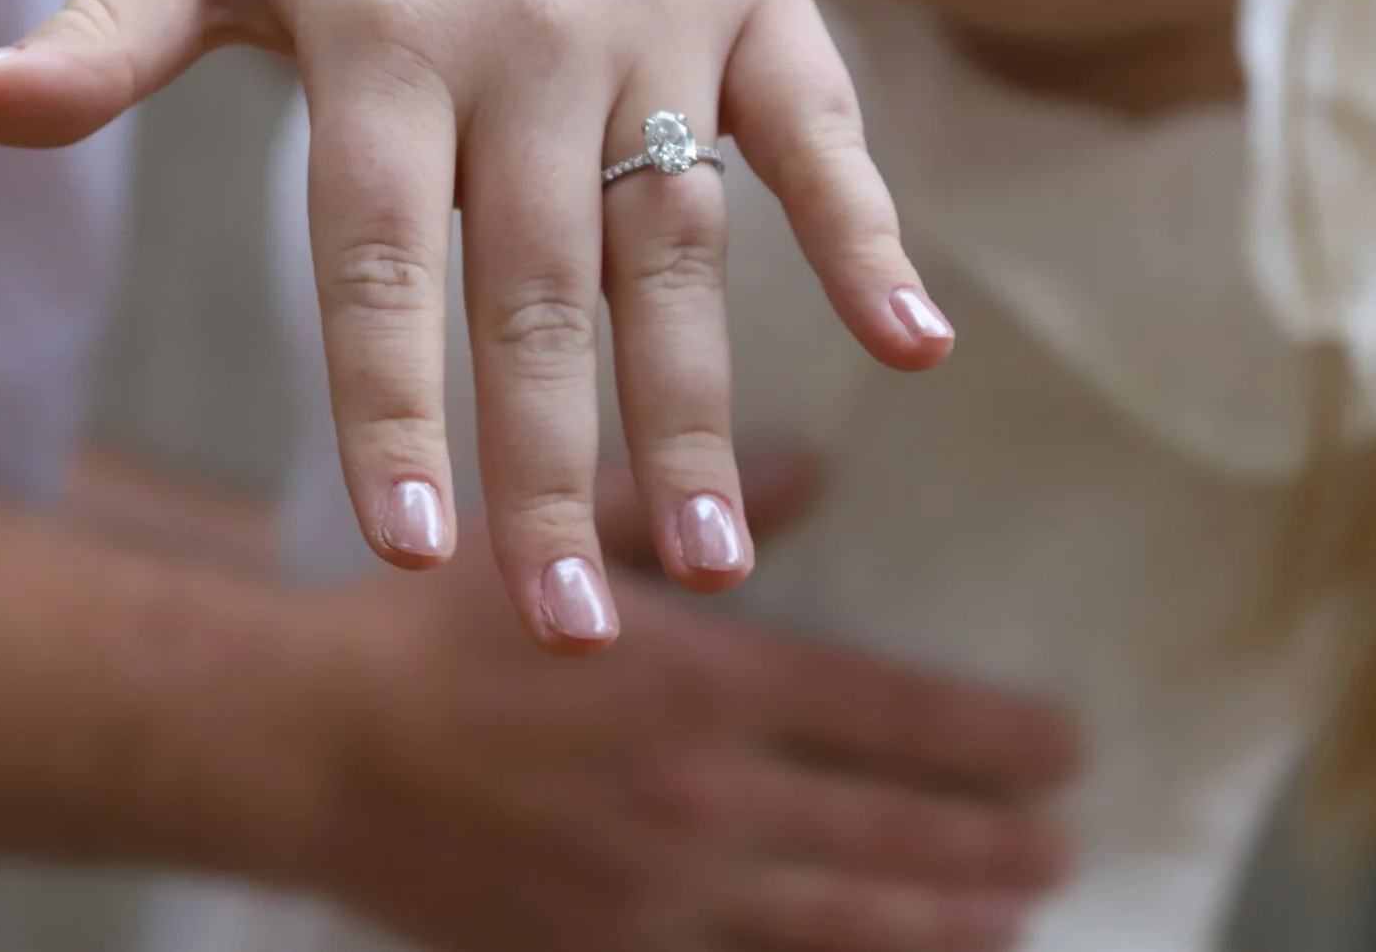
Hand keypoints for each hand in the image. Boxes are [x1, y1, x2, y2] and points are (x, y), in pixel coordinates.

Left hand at [0, 0, 950, 649]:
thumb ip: (100, 36)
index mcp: (379, 28)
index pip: (377, 244)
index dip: (392, 395)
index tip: (405, 550)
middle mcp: (526, 30)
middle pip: (539, 276)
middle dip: (551, 464)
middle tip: (560, 638)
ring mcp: (658, 12)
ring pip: (679, 237)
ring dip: (699, 405)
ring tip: (715, 566)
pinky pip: (820, 129)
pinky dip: (868, 234)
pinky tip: (914, 351)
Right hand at [293, 452, 1077, 951]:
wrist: (313, 752)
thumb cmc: (434, 631)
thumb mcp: (566, 534)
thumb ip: (696, 502)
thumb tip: (810, 468)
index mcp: (704, 685)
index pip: (890, 719)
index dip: (989, 739)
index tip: (1059, 744)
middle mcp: (705, 802)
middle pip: (892, 836)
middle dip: (992, 843)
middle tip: (1062, 839)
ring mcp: (663, 898)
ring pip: (846, 924)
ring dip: (946, 923)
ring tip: (1014, 916)